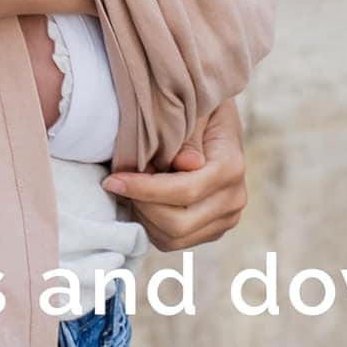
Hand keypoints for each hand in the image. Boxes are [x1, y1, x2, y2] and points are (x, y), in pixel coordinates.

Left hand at [101, 96, 247, 250]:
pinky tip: (140, 198)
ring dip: (143, 216)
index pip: (184, 190)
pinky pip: (174, 240)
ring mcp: (225, 218)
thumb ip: (188, 135)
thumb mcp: (192, 108)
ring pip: (174, 238)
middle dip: (140, 205)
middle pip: (178, 222)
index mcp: (231, 166)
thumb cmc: (197, 106)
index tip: (112, 179)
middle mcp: (234, 199)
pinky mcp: (212, 228)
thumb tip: (187, 164)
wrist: (214, 117)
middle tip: (117, 182)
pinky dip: (151, 224)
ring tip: (130, 187)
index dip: (143, 188)